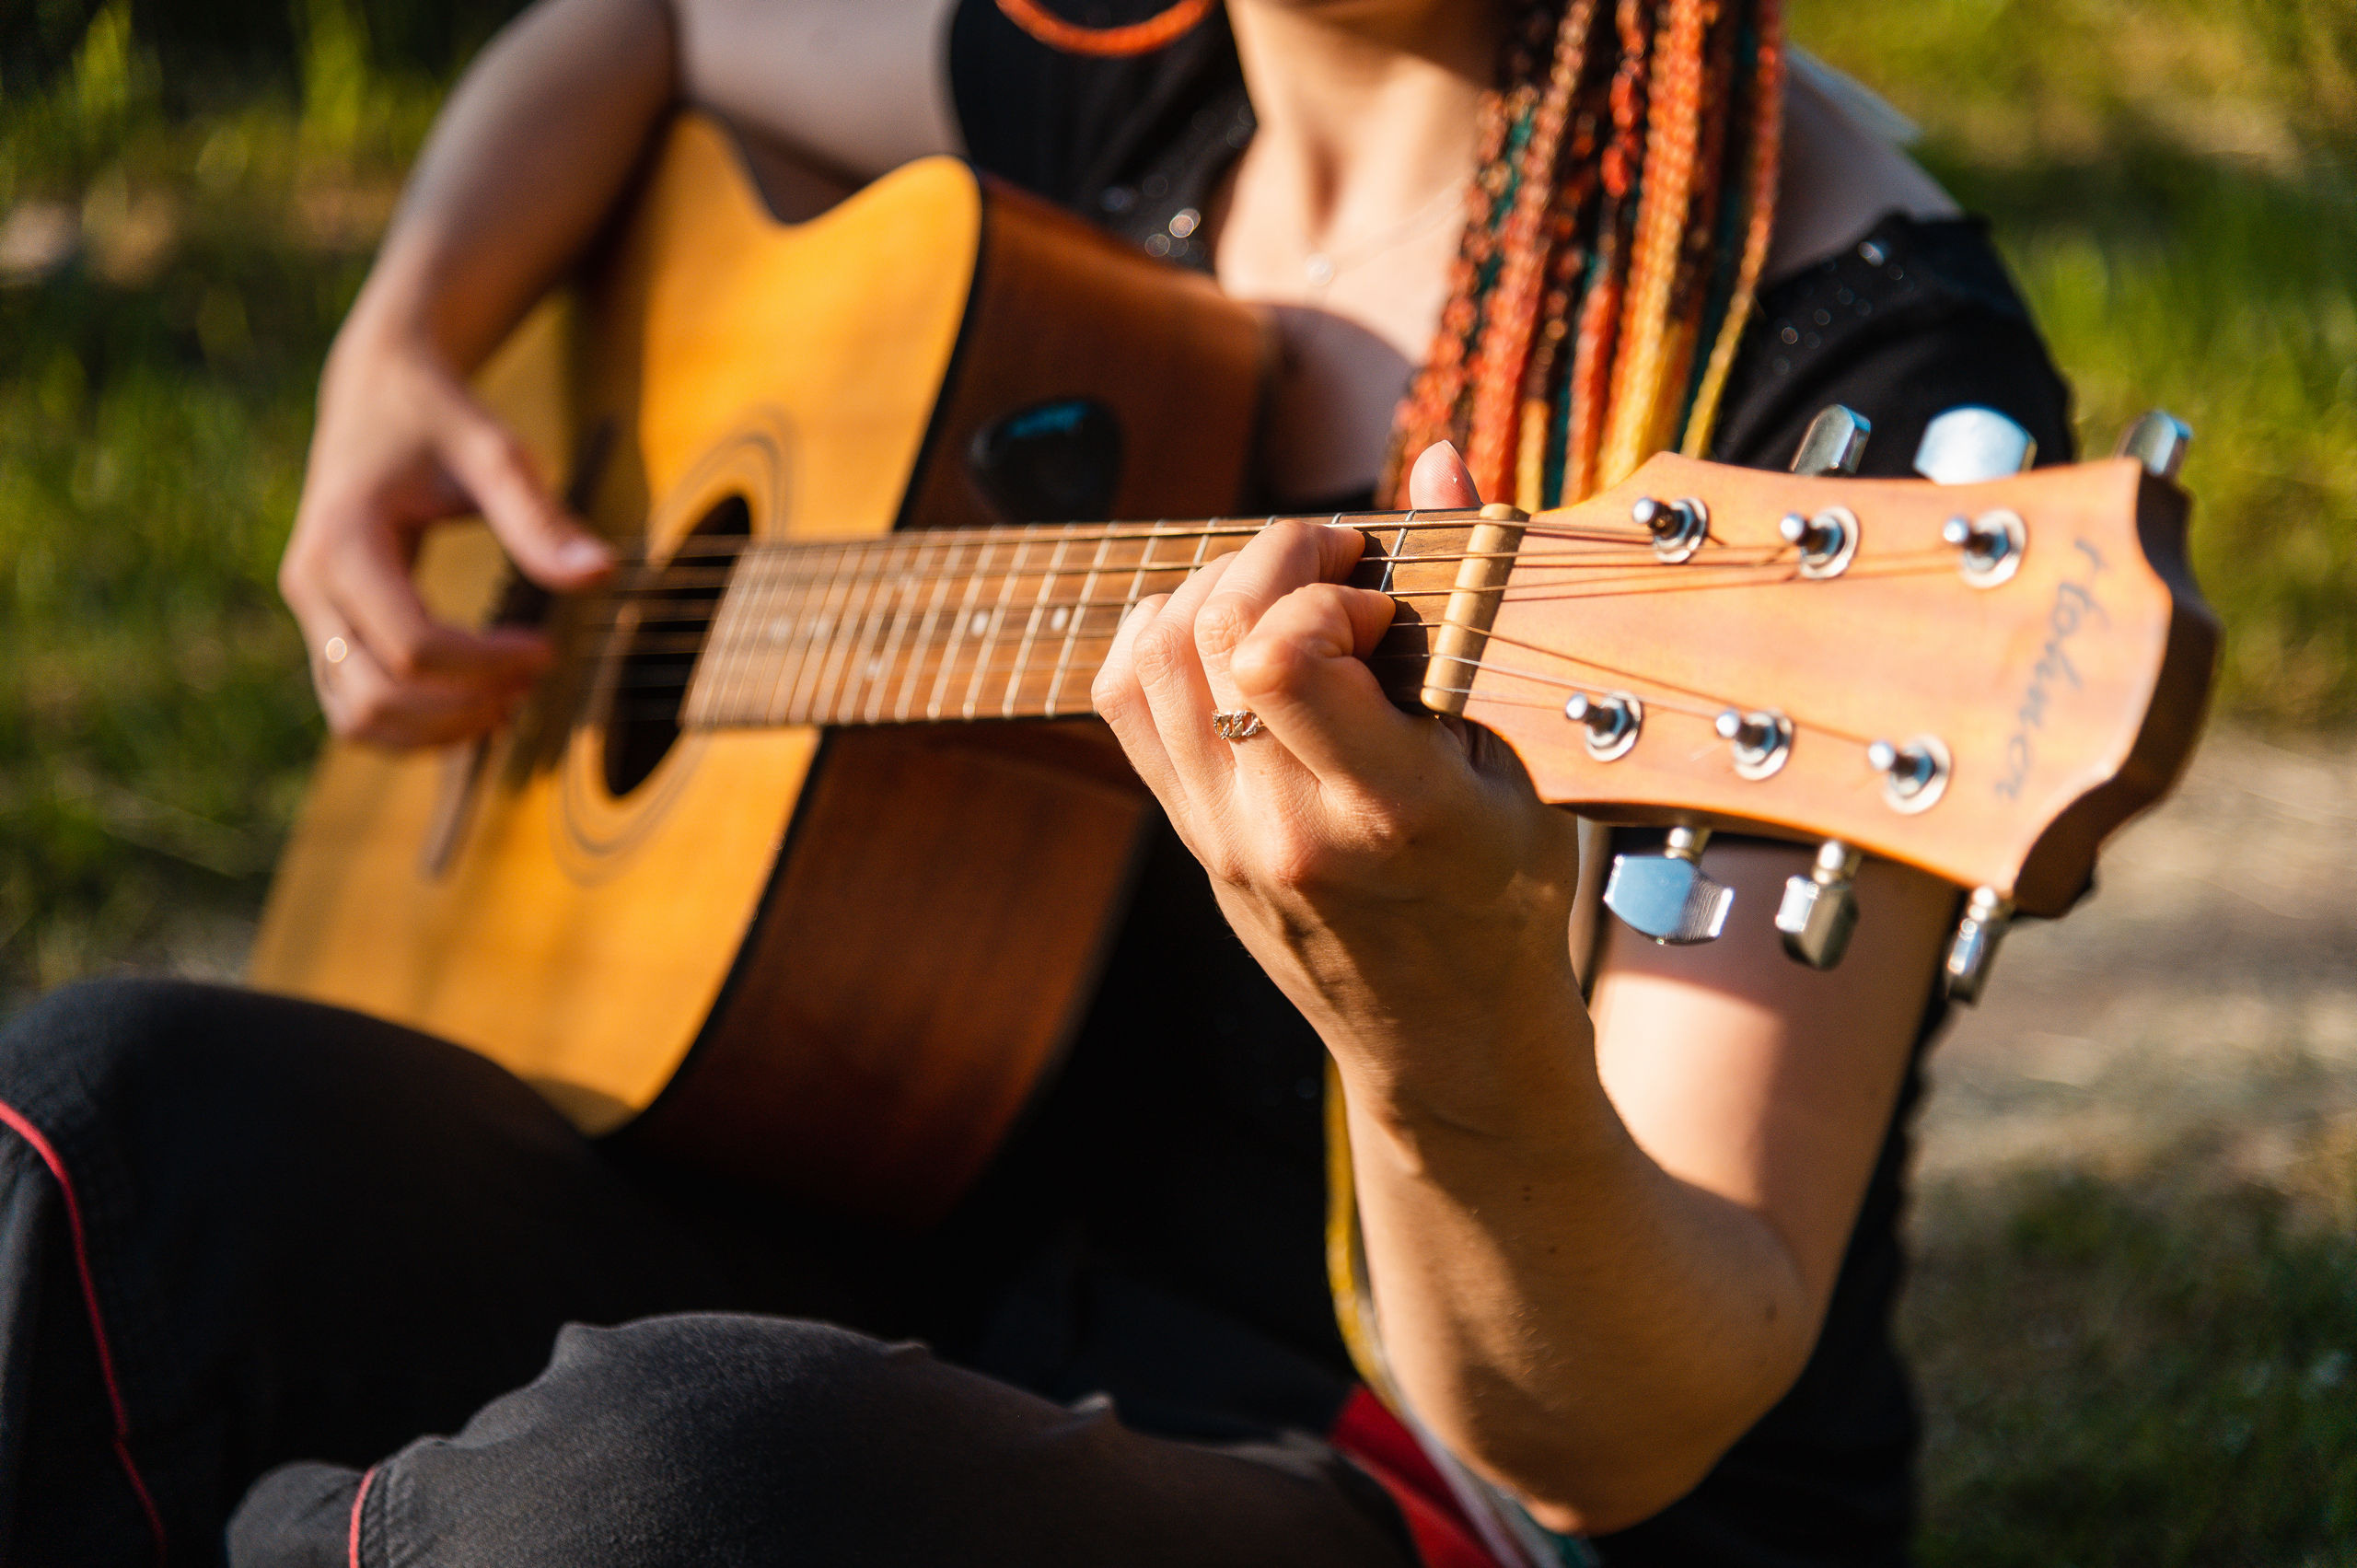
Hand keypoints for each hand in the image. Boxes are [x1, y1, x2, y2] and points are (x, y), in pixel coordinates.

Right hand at [279, 325, 611, 746]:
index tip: (548, 648)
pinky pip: (355, 708)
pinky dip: (413, 727)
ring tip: (508, 705)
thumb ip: (541, 518)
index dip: (488, 664)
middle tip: (533, 681)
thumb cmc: (438, 417)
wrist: (378, 391)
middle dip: (462, 708)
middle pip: (377, 696)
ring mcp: (312, 614)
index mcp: (343, 542)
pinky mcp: (327, 629)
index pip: (412, 646)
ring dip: (434, 732)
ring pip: (356, 719)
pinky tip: (477, 706)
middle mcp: (311, 587)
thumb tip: (604, 575)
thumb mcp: (494, 452)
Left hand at [1092, 443, 1587, 1128]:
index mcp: (1391, 813)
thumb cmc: (1508, 895)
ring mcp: (1223, 840)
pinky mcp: (1192, 839)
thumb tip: (1438, 456)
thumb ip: (1468, 602)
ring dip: (1215, 587)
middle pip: (1209, 632)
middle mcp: (1286, 829)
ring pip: (1151, 657)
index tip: (1376, 592)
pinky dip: (1161, 636)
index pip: (1276, 660)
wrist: (1445, 1038)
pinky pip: (1126, 702)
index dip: (1314, 584)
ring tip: (1290, 596)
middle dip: (1270, 556)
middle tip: (1337, 566)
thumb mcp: (1523, 760)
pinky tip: (1232, 634)